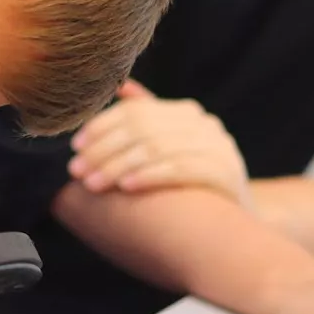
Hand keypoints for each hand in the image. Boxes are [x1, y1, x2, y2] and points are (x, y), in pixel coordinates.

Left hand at [68, 80, 249, 204]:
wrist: (238, 227)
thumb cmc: (192, 187)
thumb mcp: (171, 150)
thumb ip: (149, 119)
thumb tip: (120, 86)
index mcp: (187, 113)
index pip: (136, 110)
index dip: (102, 126)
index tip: (76, 147)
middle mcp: (205, 125)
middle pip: (143, 128)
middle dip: (104, 149)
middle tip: (77, 171)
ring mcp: (219, 147)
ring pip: (157, 148)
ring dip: (119, 166)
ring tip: (93, 184)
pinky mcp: (226, 173)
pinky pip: (180, 169)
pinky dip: (150, 176)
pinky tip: (126, 188)